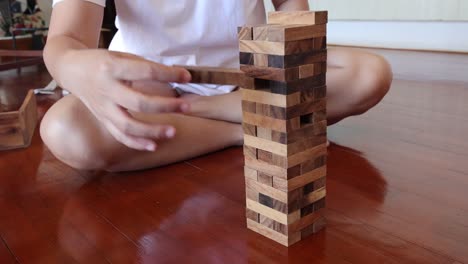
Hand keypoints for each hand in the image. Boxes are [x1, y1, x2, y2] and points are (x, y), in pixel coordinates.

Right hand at [58, 49, 190, 150]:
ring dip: (152, 131)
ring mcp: (103, 108)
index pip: (145, 72)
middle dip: (165, 106)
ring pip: (128, 126)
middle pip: (139, 103)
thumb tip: (178, 77)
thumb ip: (145, 67)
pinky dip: (136, 143)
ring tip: (173, 132)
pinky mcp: (102, 119)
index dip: (168, 74)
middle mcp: (106, 89)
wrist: (72, 70)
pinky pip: (120, 135)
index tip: (187, 76)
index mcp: (112, 68)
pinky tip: (154, 146)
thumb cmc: (102, 61)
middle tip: (186, 106)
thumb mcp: (121, 56)